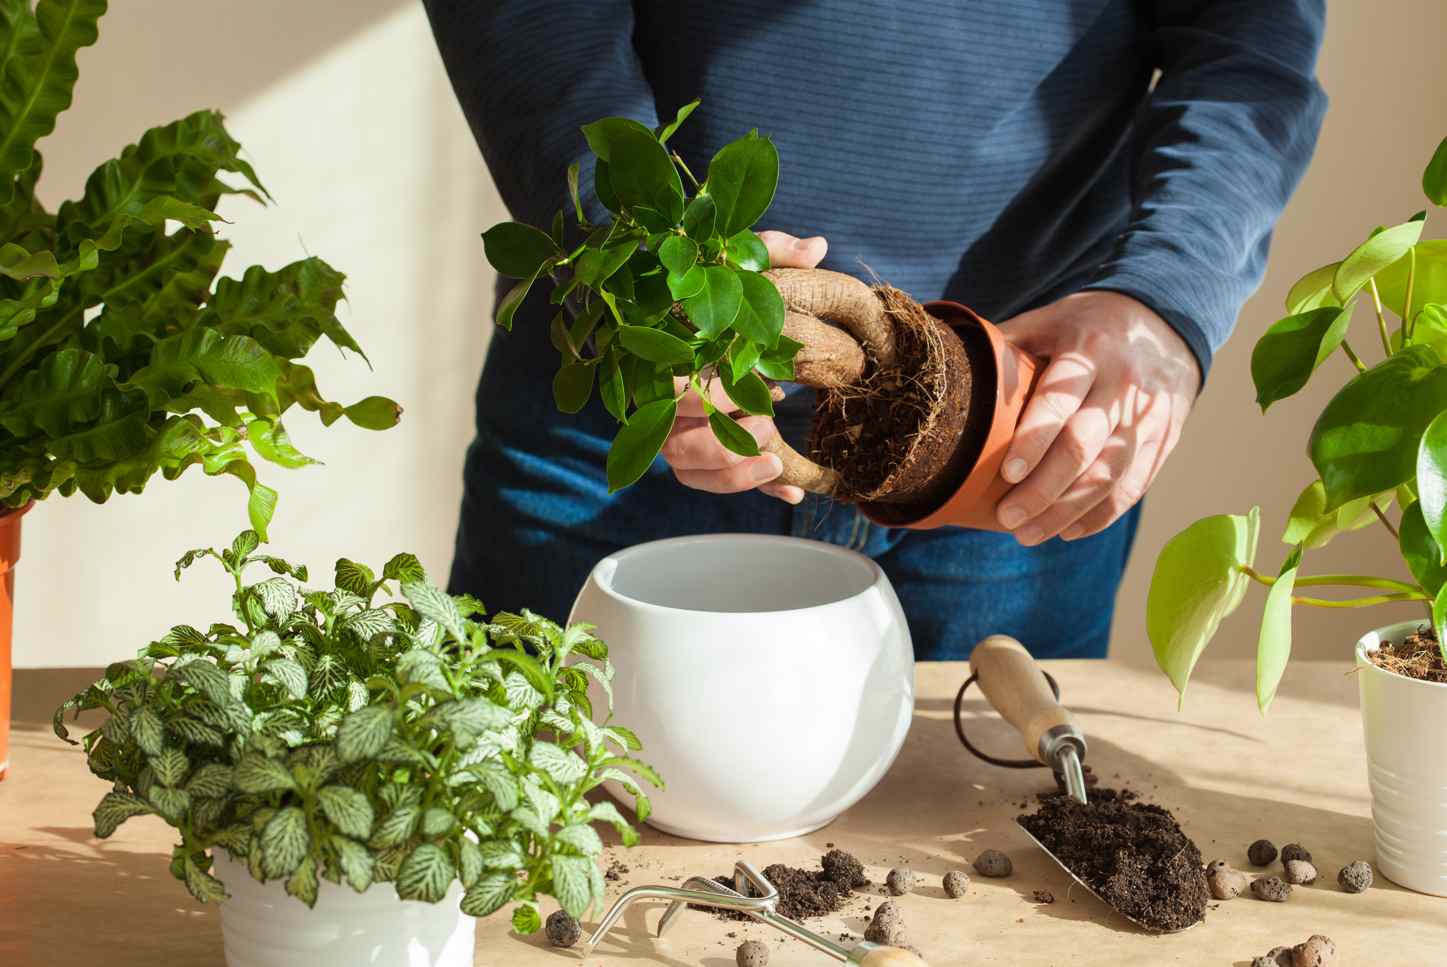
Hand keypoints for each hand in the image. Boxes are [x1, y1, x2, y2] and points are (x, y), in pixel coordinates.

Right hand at [659, 230, 827, 504]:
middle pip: (676, 447)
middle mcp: (656, 402)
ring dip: (735, 475)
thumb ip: (766, 250)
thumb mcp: (733, 261)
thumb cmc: (706, 284)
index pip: (670, 394)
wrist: (677, 310)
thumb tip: (818, 248)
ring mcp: (673, 430)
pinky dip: (755, 489)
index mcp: (661, 358)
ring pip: (689, 472)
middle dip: (725, 447)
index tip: (757, 385)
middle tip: (769, 427)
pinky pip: (717, 480)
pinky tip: (793, 492)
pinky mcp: (697, 449)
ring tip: (777, 462)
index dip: (710, 400)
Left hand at [993, 291, 1200, 543]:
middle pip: (1085, 446)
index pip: (1060, 401)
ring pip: (1111, 475)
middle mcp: (1123, 385)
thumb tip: (950, 375)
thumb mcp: (1047, 322)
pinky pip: (1134, 486)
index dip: (1033, 441)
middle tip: (1006, 518)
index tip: (1007, 474)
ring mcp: (1148, 416)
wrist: (1166, 324)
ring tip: (1027, 535)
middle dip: (1044, 489)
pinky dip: (1100, 515)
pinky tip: (1067, 531)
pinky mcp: (1163, 441)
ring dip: (1068, 512)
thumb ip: (1006, 348)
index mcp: (1088, 351)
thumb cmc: (1086, 328)